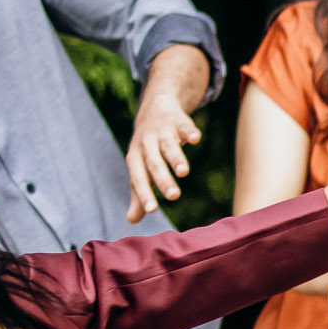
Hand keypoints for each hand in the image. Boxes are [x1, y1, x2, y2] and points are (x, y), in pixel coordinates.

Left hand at [124, 43, 210, 222]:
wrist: (155, 108)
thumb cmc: (147, 147)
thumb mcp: (140, 167)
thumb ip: (138, 193)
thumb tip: (132, 220)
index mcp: (135, 158)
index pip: (138, 178)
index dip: (144, 194)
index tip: (152, 210)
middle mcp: (146, 144)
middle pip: (154, 163)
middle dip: (163, 179)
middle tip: (173, 196)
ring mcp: (162, 131)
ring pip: (168, 146)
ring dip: (176, 158)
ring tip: (184, 172)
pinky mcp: (179, 121)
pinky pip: (184, 126)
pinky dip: (189, 132)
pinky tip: (196, 139)